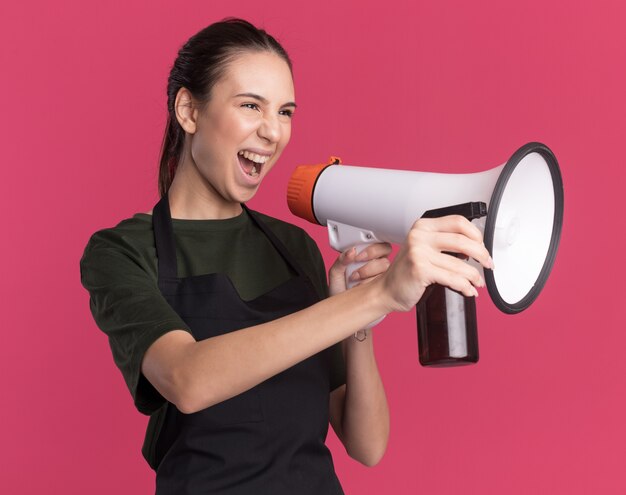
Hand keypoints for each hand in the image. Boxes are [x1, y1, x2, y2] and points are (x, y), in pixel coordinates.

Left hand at [328, 243, 391, 296]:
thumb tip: (351, 251)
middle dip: (372, 257)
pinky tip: (361, 287)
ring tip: (355, 278)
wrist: (342, 310)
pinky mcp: (386, 289)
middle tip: (358, 263)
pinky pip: (386, 281)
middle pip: (386, 253)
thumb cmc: (340, 291)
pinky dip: (371, 283)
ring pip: (385, 266)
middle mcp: (377, 266)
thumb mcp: (336, 273)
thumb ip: (341, 260)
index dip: (372, 247)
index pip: (379, 244)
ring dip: (369, 271)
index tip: (358, 254)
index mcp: (367, 257)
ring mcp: (383, 277)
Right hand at [379, 215, 493, 312]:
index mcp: (423, 226)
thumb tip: (474, 247)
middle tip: (487, 264)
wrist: (386, 290)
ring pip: (460, 264)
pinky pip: (453, 279)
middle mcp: (419, 236)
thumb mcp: (423, 249)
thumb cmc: (406, 272)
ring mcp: (418, 252)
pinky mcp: (420, 270)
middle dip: (482, 255)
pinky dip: (465, 287)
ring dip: (475, 276)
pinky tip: (468, 290)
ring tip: (477, 282)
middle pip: (463, 240)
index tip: (483, 246)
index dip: (476, 234)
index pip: (458, 222)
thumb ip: (443, 242)